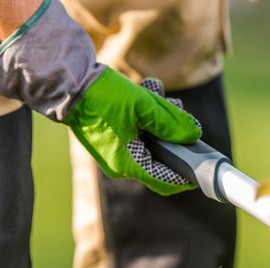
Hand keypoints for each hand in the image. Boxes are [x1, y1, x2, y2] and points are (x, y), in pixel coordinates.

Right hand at [64, 69, 200, 194]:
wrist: (66, 84)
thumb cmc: (101, 96)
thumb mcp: (143, 105)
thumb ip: (171, 121)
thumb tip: (194, 134)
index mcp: (128, 163)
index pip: (166, 180)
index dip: (187, 174)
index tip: (203, 163)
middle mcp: (120, 164)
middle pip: (160, 157)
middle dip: (173, 133)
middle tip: (177, 109)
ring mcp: (113, 153)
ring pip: (150, 142)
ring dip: (159, 118)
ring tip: (158, 92)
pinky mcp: (109, 140)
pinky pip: (137, 133)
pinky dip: (146, 116)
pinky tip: (148, 92)